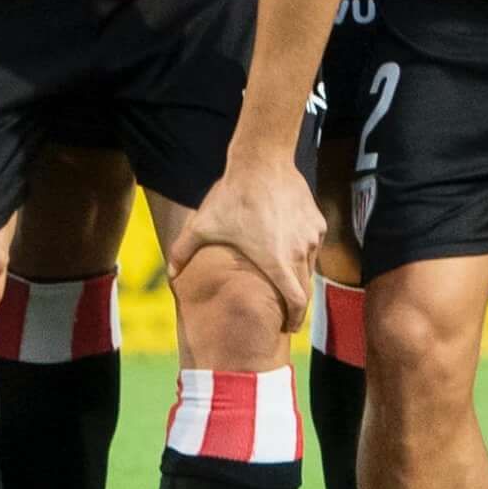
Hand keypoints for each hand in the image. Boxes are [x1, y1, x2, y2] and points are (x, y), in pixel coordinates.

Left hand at [165, 149, 321, 331]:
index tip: (289, 327)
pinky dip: (303, 251)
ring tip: (283, 276)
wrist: (262, 161)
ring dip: (298, 275)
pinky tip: (286, 244)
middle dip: (296, 303)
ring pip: (309, 265)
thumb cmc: (233, 196)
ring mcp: (311, 236)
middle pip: (305, 288)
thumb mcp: (203, 226)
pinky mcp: (317, 221)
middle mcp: (299, 252)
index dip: (295, 319)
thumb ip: (183, 252)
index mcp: (276, 262)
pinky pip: (313, 244)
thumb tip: (170, 275)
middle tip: (285, 311)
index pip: (296, 302)